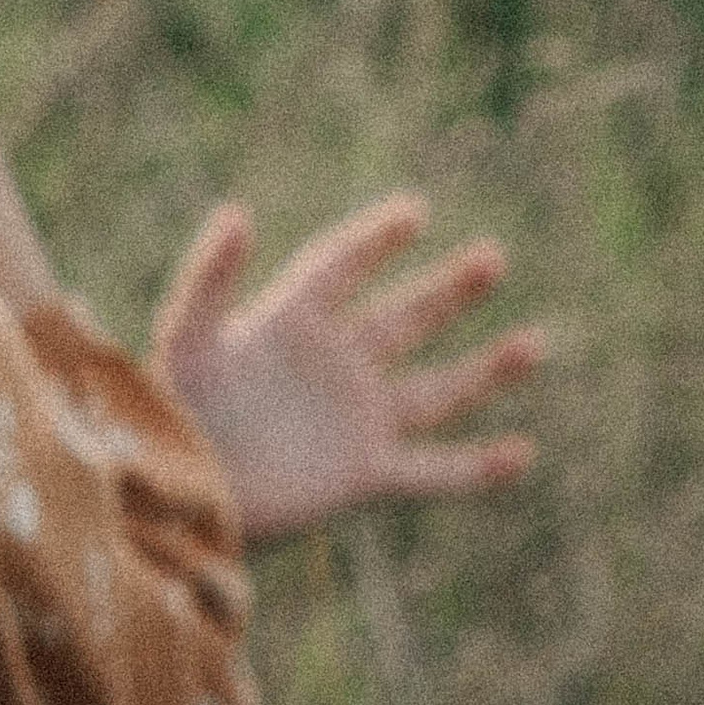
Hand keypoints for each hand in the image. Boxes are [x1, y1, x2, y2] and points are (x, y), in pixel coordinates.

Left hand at [152, 193, 541, 541]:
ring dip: (486, 370)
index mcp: (289, 323)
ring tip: (533, 342)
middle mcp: (333, 366)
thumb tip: (237, 211)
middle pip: (403, 318)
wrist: (175, 493)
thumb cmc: (169, 414)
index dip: (375, 239)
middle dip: (449, 290)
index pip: (340, 267)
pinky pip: (433, 470)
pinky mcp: (363, 473)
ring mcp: (354, 419)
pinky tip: (521, 453)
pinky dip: (478, 467)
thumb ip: (210, 278)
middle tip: (493, 256)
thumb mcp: (185, 338)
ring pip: (436, 389)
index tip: (414, 211)